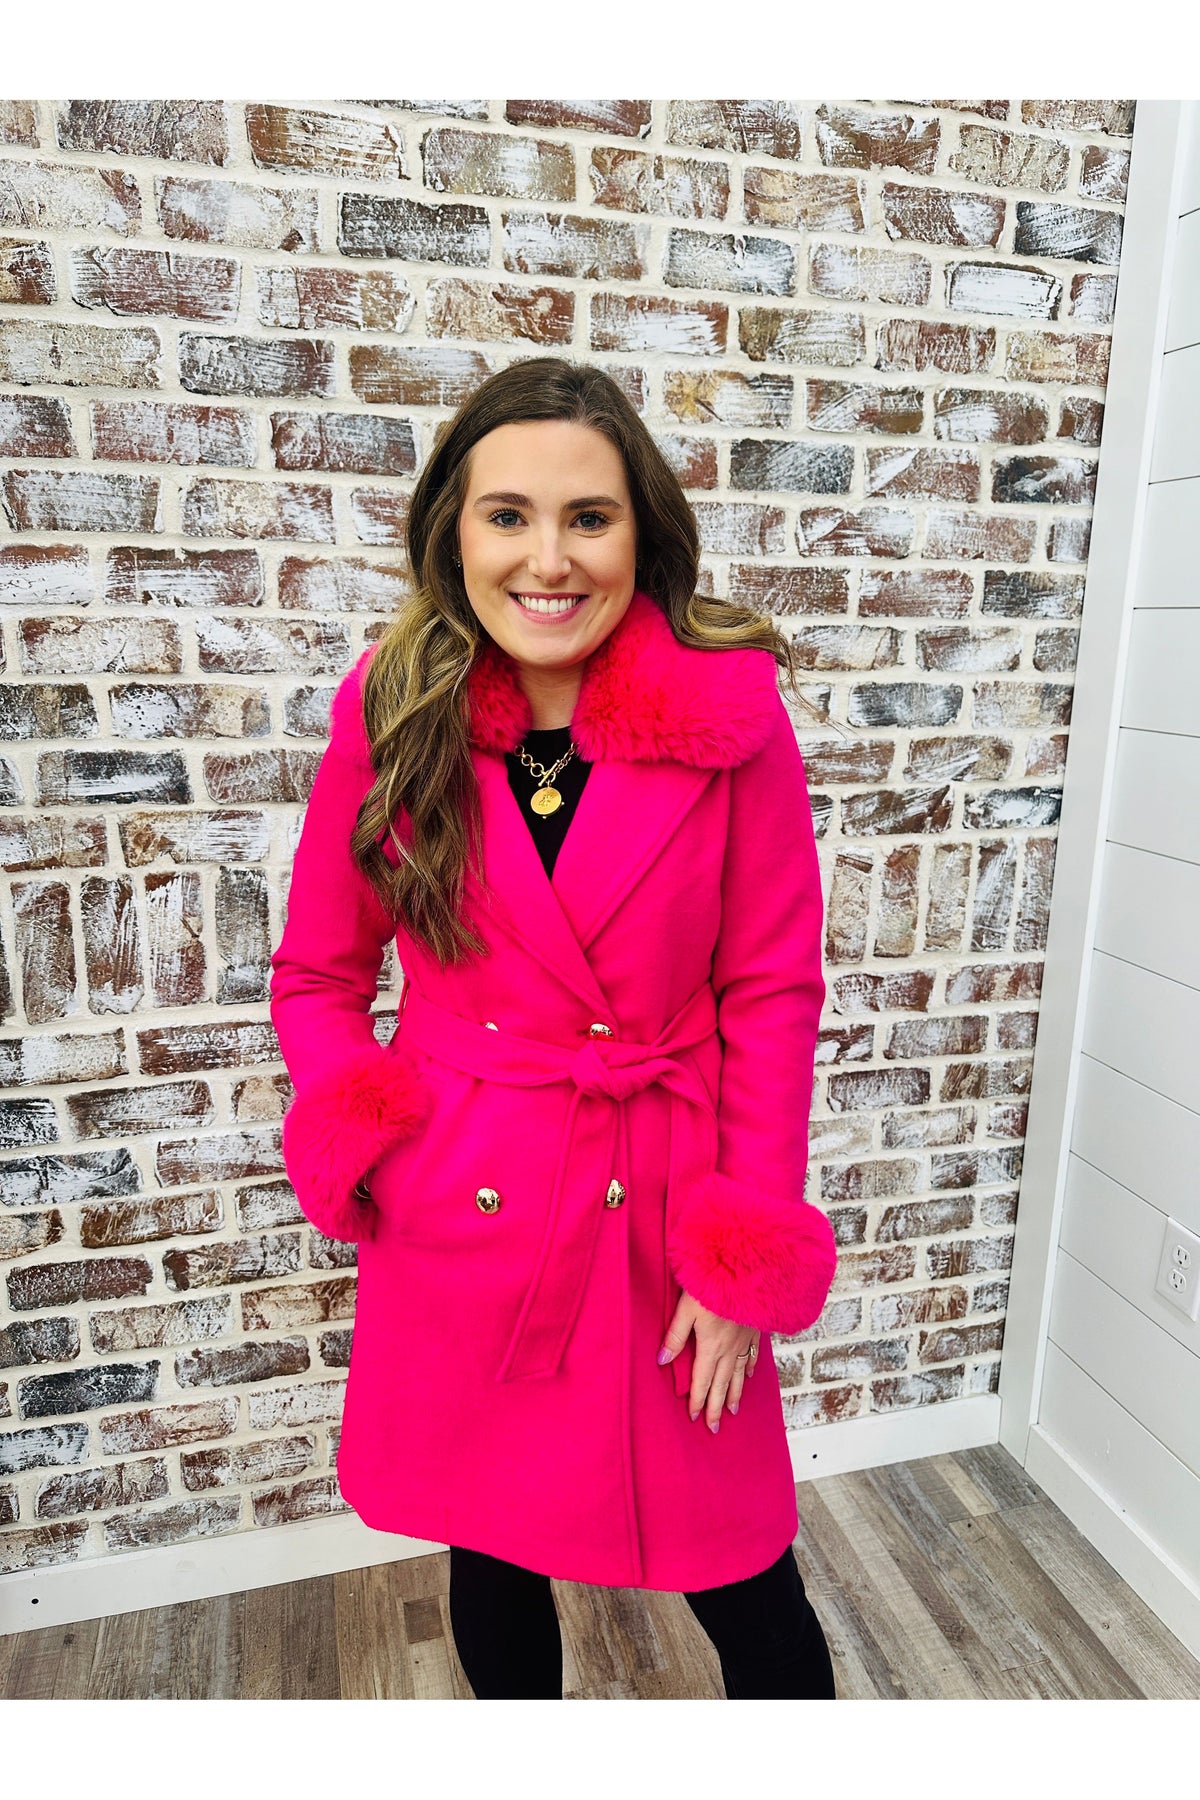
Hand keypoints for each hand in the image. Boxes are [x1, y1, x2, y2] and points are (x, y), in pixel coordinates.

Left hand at [658, 1291, 759, 1433]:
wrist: (746, 1272)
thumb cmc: (712, 1287)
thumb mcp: (686, 1309)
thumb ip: (674, 1336)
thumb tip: (661, 1361)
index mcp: (710, 1347)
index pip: (702, 1381)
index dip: (698, 1401)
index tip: (696, 1418)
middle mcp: (729, 1349)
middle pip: (721, 1384)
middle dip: (716, 1406)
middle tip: (714, 1428)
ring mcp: (744, 1341)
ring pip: (739, 1374)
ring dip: (734, 1393)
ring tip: (732, 1410)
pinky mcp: (754, 1330)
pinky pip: (753, 1355)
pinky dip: (750, 1368)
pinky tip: (751, 1375)